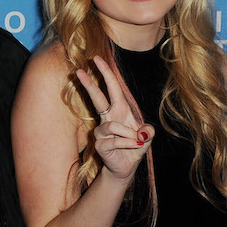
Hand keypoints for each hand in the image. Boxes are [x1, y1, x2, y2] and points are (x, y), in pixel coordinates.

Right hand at [76, 55, 153, 181]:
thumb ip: (149, 131)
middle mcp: (108, 118)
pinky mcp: (99, 144)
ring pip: (113, 126)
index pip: (112, 88)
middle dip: (89, 84)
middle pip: (97, 98)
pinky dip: (128, 145)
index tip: (96, 58)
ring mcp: (101, 131)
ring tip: (136, 141)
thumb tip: (144, 131)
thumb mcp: (147, 137)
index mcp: (119, 110)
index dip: (105, 73)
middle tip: (78, 70)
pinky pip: (116, 141)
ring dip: (129, 134)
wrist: (126, 167)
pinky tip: (132, 148)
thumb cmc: (135, 147)